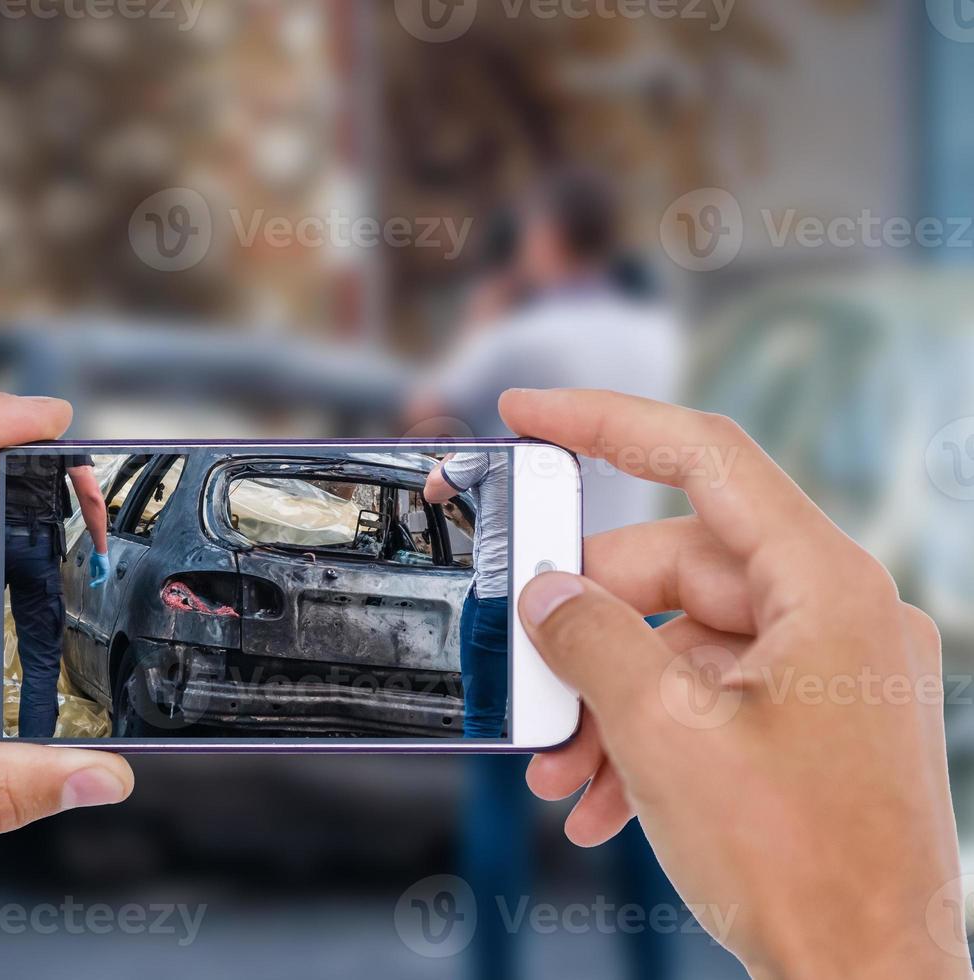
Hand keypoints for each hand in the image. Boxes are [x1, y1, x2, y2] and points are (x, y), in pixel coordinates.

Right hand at [502, 389, 966, 978]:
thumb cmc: (803, 866)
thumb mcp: (664, 734)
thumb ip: (590, 640)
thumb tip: (546, 595)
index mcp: (823, 586)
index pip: (703, 457)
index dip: (605, 422)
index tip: (530, 415)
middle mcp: (833, 613)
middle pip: (676, 567)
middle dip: (587, 625)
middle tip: (525, 666)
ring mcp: (827, 670)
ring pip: (683, 643)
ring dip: (608, 700)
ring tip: (559, 769)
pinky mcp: (812, 722)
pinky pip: (708, 695)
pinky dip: (646, 734)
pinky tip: (601, 798)